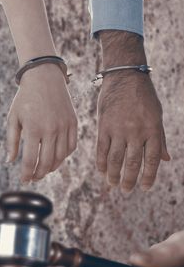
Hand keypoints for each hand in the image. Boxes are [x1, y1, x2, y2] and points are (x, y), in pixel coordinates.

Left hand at [6, 64, 77, 182]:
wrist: (44, 77)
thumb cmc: (25, 98)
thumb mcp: (13, 118)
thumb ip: (11, 141)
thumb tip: (10, 161)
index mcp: (33, 129)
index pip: (30, 161)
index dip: (27, 174)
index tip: (24, 180)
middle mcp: (51, 130)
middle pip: (46, 163)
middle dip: (39, 174)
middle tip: (34, 178)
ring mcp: (64, 126)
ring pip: (60, 157)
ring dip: (52, 168)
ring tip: (44, 170)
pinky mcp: (73, 123)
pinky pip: (72, 146)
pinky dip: (64, 156)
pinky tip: (57, 158)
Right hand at [96, 31, 169, 191]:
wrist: (124, 76)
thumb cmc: (144, 96)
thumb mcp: (157, 116)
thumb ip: (160, 139)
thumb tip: (166, 160)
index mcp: (152, 130)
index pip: (151, 160)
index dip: (148, 177)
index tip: (145, 187)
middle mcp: (135, 132)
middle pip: (132, 163)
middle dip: (129, 180)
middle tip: (126, 190)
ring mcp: (118, 129)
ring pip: (115, 159)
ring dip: (113, 175)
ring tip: (113, 184)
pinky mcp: (103, 126)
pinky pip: (101, 149)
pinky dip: (101, 162)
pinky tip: (102, 171)